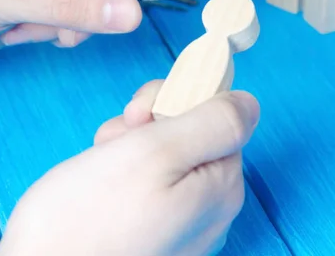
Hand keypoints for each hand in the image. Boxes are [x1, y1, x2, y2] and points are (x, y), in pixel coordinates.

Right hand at [0, 81, 259, 255]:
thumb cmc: (87, 217)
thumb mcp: (157, 152)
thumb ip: (213, 123)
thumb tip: (248, 102)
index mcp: (221, 188)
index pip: (218, 117)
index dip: (178, 103)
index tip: (141, 116)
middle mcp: (210, 211)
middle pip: (191, 135)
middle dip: (150, 126)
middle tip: (116, 140)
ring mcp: (181, 226)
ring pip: (164, 155)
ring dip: (130, 146)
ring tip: (101, 163)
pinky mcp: (152, 233)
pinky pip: (146, 184)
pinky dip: (121, 171)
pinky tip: (97, 183)